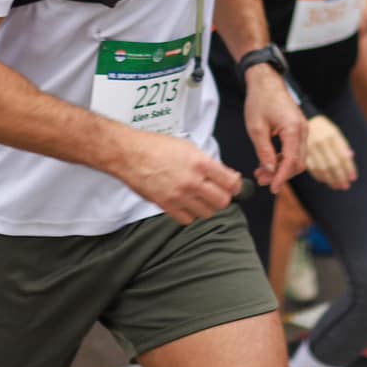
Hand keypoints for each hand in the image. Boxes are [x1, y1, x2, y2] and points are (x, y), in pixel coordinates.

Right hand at [115, 130, 242, 224]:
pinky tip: (187, 205)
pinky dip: (190, 214)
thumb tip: (223, 174)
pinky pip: (188, 219)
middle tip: (217, 193)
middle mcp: (193, 181)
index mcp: (200, 163)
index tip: (233, 186)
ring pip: (207, 213)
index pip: (231, 183)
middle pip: (222, 202)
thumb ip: (207, 162)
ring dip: (207, 207)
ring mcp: (180, 196)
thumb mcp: (187, 147)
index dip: (236, 186)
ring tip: (200, 198)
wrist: (130, 154)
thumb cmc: (155, 147)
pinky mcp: (167, 206)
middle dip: (223, 198)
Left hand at [243, 66, 307, 192]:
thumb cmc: (260, 100)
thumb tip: (270, 171)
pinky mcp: (298, 129)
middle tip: (261, 180)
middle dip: (281, 174)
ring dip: (281, 168)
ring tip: (261, 173)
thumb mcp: (256, 128)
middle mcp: (303, 130)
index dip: (282, 177)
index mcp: (294, 129)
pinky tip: (268, 163)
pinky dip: (283, 159)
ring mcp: (303, 129)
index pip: (291, 161)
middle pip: (298, 162)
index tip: (272, 188)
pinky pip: (295, 149)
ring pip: (297, 158)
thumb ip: (264, 151)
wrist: (266, 81)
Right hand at [304, 114, 356, 189]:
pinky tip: (326, 181)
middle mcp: (321, 142)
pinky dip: (320, 176)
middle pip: (333, 164)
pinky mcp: (302, 153)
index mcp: (331, 136)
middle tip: (346, 186)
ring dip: (331, 180)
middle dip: (341, 177)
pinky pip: (312, 168)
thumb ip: (342, 144)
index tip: (353, 178)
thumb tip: (350, 157)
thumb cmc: (323, 128)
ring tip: (338, 186)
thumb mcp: (335, 132)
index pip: (342, 155)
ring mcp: (310, 148)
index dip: (349, 168)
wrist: (304, 120)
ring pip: (322, 168)